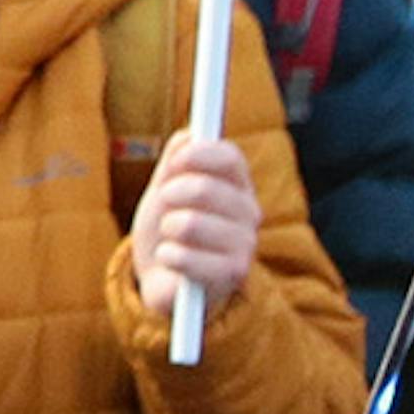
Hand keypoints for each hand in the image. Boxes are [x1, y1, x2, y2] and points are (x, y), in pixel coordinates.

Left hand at [127, 134, 261, 324]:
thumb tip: (188, 136)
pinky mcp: (232, 275)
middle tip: (165, 205)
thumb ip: (176, 159)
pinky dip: (166, 257)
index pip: (230, 158)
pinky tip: (172, 261)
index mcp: (237, 184)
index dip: (199, 155)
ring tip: (171, 238)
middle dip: (170, 195)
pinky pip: (183, 257)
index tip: (173, 163)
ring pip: (189, 224)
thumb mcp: (166, 187)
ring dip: (166, 230)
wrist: (163, 277)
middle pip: (205, 188)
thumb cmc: (168, 227)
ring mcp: (245, 245)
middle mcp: (249, 212)